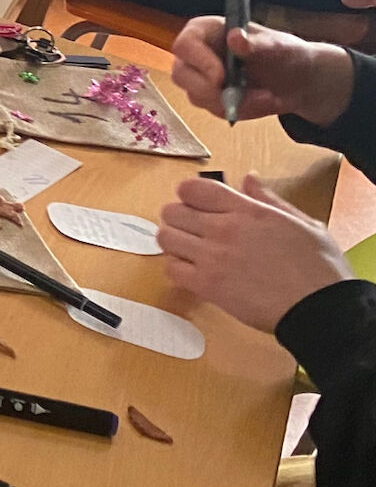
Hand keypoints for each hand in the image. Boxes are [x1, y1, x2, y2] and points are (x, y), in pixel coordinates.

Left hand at [157, 171, 349, 331]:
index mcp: (247, 210)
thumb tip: (248, 178)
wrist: (320, 308)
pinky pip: (171, 269)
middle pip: (172, 211)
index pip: (193, 188)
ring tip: (192, 250)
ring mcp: (213, 257)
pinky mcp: (207, 285)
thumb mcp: (303, 223)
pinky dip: (178, 268)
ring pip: (166, 238)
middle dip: (179, 217)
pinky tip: (195, 272)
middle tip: (194, 229)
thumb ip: (269, 199)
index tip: (197, 203)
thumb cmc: (320, 267)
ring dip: (175, 242)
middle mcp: (224, 229)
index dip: (189, 193)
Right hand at [172, 17, 358, 125]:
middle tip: (241, 97)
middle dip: (211, 91)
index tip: (222, 77)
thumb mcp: (278, 46)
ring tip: (267, 98)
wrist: (298, 79)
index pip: (185, 44)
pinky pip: (215, 110)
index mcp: (206, 31)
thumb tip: (234, 37)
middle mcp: (196, 53)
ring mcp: (200, 77)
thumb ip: (255, 43)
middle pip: (181, 75)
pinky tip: (262, 102)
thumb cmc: (286, 54)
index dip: (199, 61)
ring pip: (197, 96)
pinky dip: (240, 110)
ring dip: (234, 103)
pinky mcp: (209, 98)